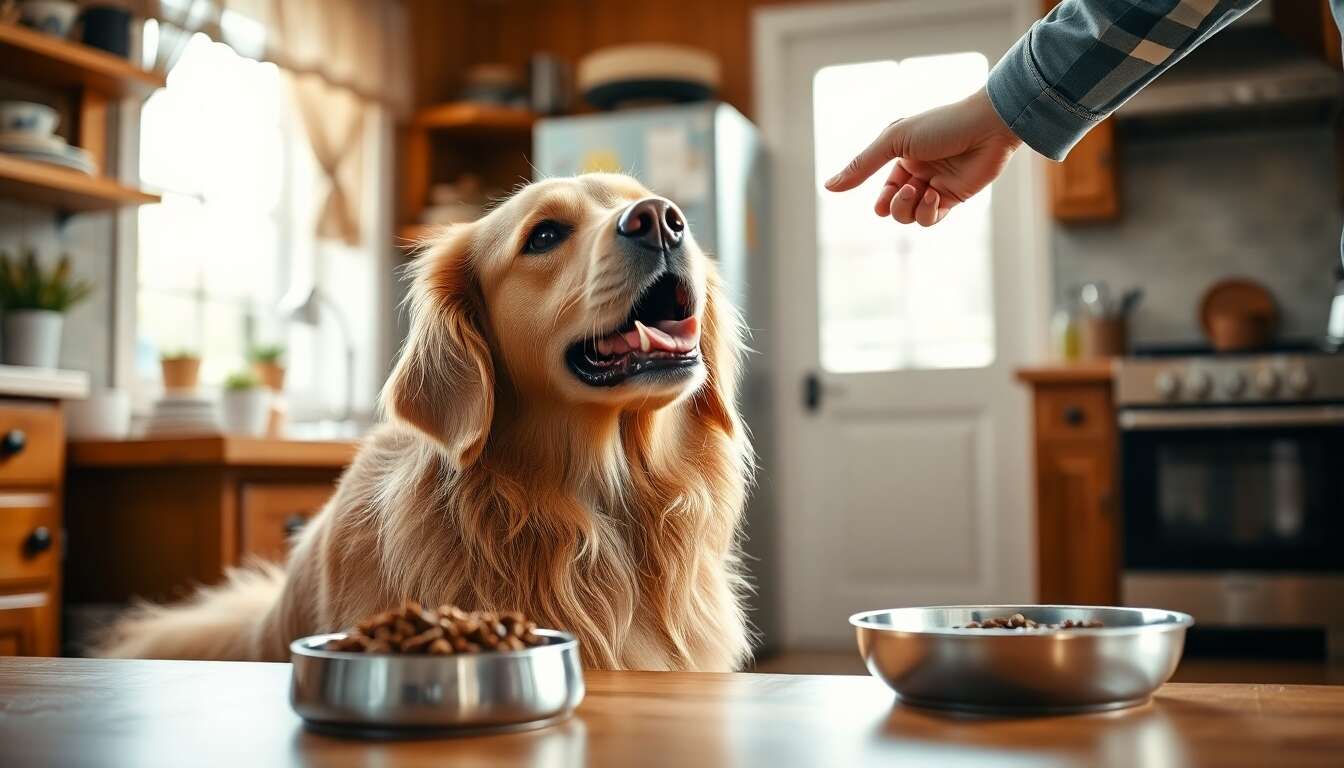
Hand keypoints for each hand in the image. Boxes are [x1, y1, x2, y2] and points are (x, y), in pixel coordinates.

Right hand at [824, 86, 1022, 226]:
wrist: (987, 127)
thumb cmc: (941, 125)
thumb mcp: (893, 140)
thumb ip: (862, 165)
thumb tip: (828, 186)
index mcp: (902, 155)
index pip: (882, 188)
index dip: (881, 200)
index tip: (881, 202)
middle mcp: (918, 172)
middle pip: (893, 207)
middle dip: (894, 205)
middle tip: (905, 190)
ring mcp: (936, 186)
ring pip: (909, 216)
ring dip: (910, 208)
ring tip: (922, 189)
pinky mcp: (954, 197)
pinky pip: (931, 218)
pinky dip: (928, 211)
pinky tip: (936, 193)